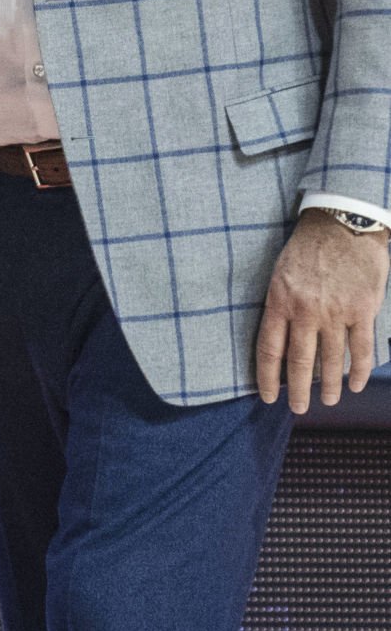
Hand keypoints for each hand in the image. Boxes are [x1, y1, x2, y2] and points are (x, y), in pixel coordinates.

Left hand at [256, 209, 389, 412]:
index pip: (269, 348)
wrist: (343, 221)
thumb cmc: (308, 245)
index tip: (268, 396)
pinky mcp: (363, 310)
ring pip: (331, 361)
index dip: (267, 377)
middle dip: (298, 391)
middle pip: (300, 362)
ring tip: (328, 401)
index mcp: (280, 299)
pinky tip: (356, 384)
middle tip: (299, 409)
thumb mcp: (281, 271)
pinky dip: (359, 372)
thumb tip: (279, 339)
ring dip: (329, 386)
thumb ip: (280, 304)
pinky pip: (360, 350)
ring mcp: (336, 312)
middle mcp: (306, 310)